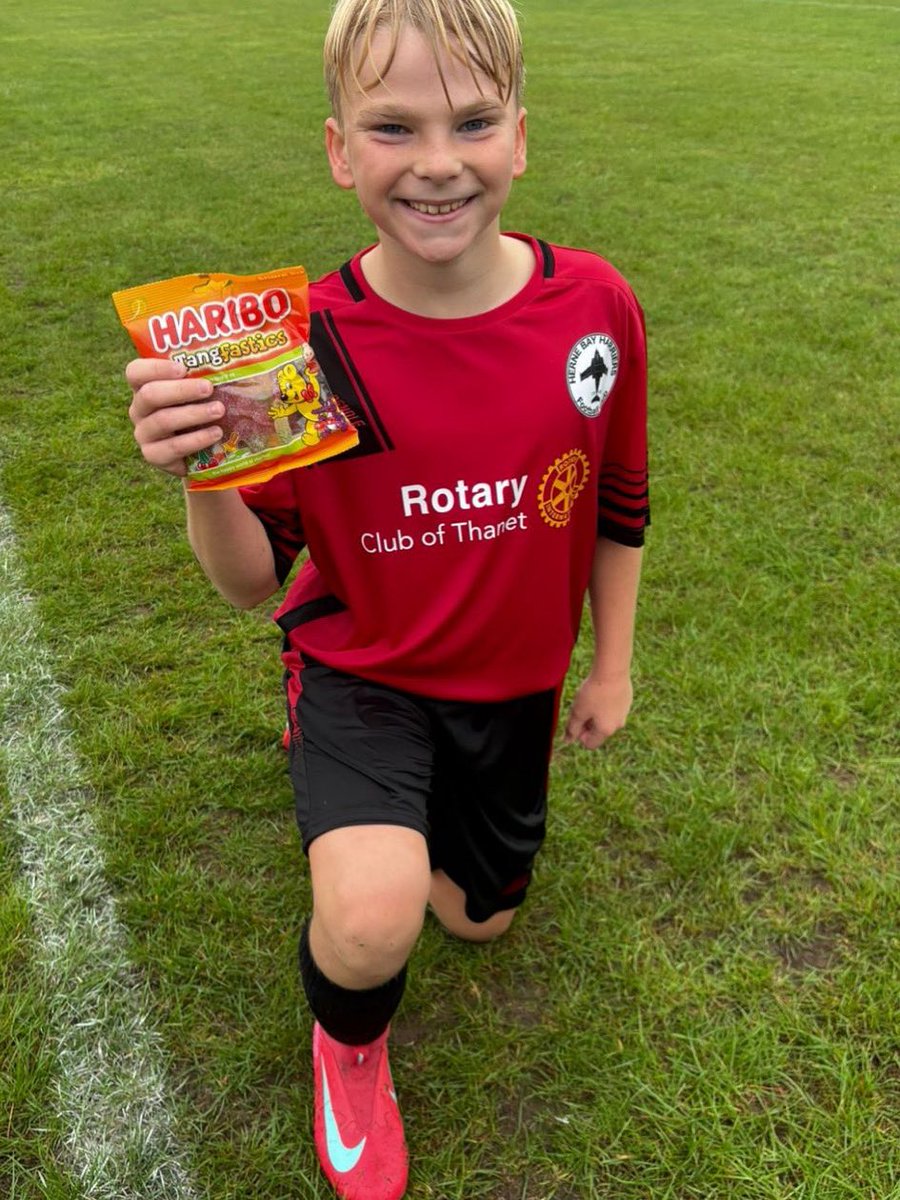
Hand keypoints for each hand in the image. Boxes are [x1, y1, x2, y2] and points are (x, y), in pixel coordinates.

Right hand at [126, 358, 222, 475]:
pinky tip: (216, 433)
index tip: (183, 368)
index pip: (136, 372)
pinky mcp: (154, 456)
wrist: (199, 453)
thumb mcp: (199, 392)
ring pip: (162, 421)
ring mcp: (144, 434)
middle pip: (150, 395)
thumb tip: (237, 349)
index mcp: (144, 387)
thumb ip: (206, 374)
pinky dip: (196, 440)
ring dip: (193, 414)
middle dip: (181, 390)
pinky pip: (173, 447)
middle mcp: (139, 409)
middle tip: (209, 388)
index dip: (156, 368)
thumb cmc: (200, 410)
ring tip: (219, 410)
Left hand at [563, 672, 632, 749]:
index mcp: (606, 731)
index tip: (576, 719)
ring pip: (606, 719)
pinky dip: (605, 703)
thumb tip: (567, 741)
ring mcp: (625, 713)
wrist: (613, 671)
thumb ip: (572, 728)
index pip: (590, 744)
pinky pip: (613, 708)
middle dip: (587, 722)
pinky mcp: (627, 701)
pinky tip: (601, 690)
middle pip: (598, 731)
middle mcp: (618, 725)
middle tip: (581, 706)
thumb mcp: (578, 711)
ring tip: (591, 697)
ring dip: (596, 713)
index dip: (580, 735)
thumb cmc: (593, 692)